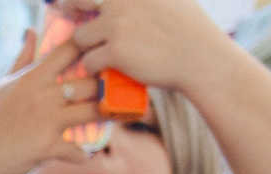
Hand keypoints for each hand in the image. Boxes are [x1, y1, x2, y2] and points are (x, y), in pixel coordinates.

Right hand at [0, 30, 95, 173]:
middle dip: (102, 88)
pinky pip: (79, 150)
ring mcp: (47, 121)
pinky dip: (83, 154)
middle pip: (90, 82)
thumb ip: (22, 59)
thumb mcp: (2, 85)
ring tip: (104, 118)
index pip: (69, 50)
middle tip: (106, 94)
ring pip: (93, 112)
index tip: (95, 56)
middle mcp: (43, 96)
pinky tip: (83, 153)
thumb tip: (32, 31)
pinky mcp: (48, 146)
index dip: (88, 48)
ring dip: (103, 116)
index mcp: (33, 78)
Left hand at [68, 0, 235, 99]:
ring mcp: (117, 24)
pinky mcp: (114, 50)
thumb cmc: (190, 30)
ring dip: (88, 48)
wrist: (202, 58)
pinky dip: (96, 68)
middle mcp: (123, 0)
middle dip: (70, 9)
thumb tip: (119, 1)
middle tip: (69, 16)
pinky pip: (89, 61)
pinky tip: (109, 70)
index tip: (76, 2)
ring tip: (104, 54)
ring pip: (81, 37)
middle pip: (78, 1)